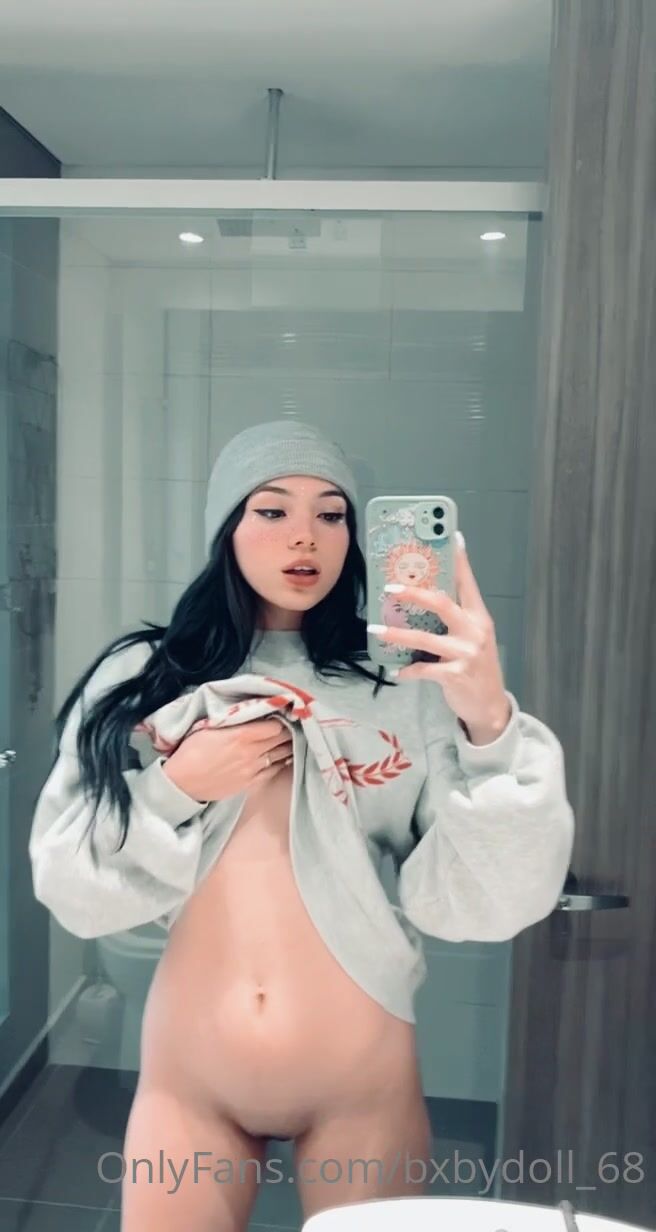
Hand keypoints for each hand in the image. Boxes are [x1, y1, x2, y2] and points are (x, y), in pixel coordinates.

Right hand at [162, 718, 292, 802]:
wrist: (182, 782)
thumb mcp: (209, 727)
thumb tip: (249, 713)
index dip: (279, 719)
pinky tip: (284, 757)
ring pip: (281, 755)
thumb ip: (233, 720)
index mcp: (241, 735)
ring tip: (290, 740)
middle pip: (281, 740)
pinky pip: (274, 771)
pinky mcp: (250, 783)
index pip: (275, 726)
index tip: (280, 714)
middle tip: (291, 725)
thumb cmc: (191, 751)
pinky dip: (281, 763)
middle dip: (288, 731)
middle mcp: (251, 752)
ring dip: (287, 746)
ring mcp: (253, 769)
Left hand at [367, 534, 510, 742]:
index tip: (451, 536)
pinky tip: (397, 671)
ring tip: (377, 629)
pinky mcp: (456, 675)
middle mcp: (475, 630)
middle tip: (390, 588)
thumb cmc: (475, 666)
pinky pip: (424, 669)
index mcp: (478, 616)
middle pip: (442, 603)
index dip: (459, 559)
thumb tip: (426, 596)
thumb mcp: (472, 637)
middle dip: (413, 593)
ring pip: (425, 638)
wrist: (489, 704)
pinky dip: (408, 669)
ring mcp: (467, 653)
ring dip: (397, 634)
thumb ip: (455, 617)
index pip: (467, 582)